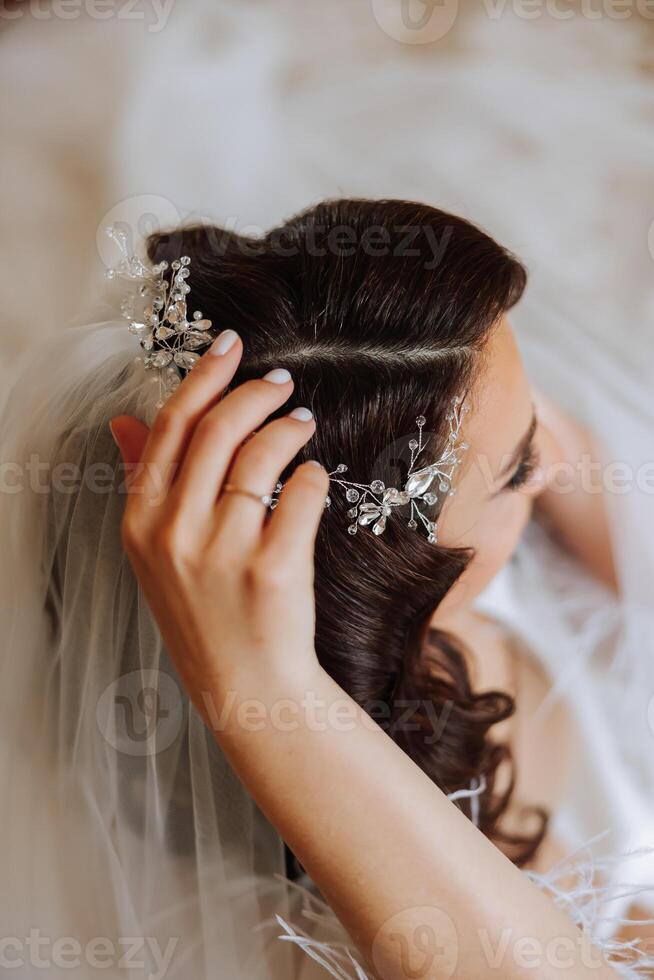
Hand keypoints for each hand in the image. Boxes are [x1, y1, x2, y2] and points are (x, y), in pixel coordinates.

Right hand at [109, 331, 328, 719]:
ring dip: (288, 426)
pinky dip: (311, 476)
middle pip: (216, 430)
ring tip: (301, 423)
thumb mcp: (155, 553)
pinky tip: (312, 477)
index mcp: (142, 522)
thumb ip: (144, 483)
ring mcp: (224, 551)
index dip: (203, 377)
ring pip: (261, 454)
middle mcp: (176, 532)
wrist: (246, 687)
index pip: (170, 428)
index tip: (228, 345)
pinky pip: (301, 492)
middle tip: (281, 381)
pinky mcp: (273, 567)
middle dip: (253, 392)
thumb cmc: (203, 614)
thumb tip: (125, 423)